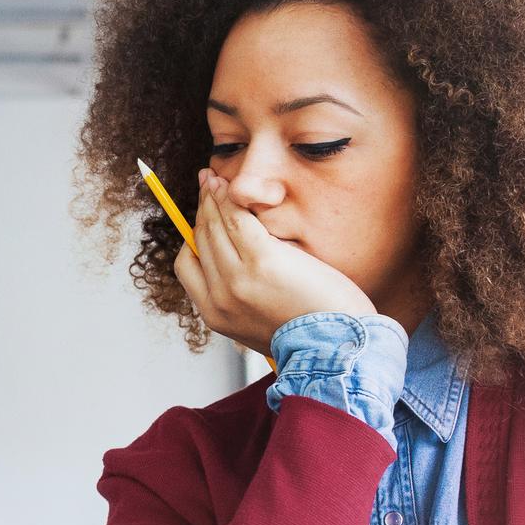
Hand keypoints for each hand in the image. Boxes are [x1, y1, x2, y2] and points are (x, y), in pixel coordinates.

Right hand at [174, 170, 374, 354]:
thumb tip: (234, 269)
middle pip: (199, 240)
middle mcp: (220, 298)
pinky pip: (237, 219)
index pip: (187, 265)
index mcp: (215, 315)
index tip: (203, 218)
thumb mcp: (262, 324)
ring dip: (213, 197)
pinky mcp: (262, 260)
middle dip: (201, 208)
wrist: (337, 345)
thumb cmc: (311, 333)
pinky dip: (230, 198)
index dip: (193, 236)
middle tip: (207, 184)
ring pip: (214, 226)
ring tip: (216, 179)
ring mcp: (237, 280)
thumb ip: (243, 300)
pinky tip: (232, 186)